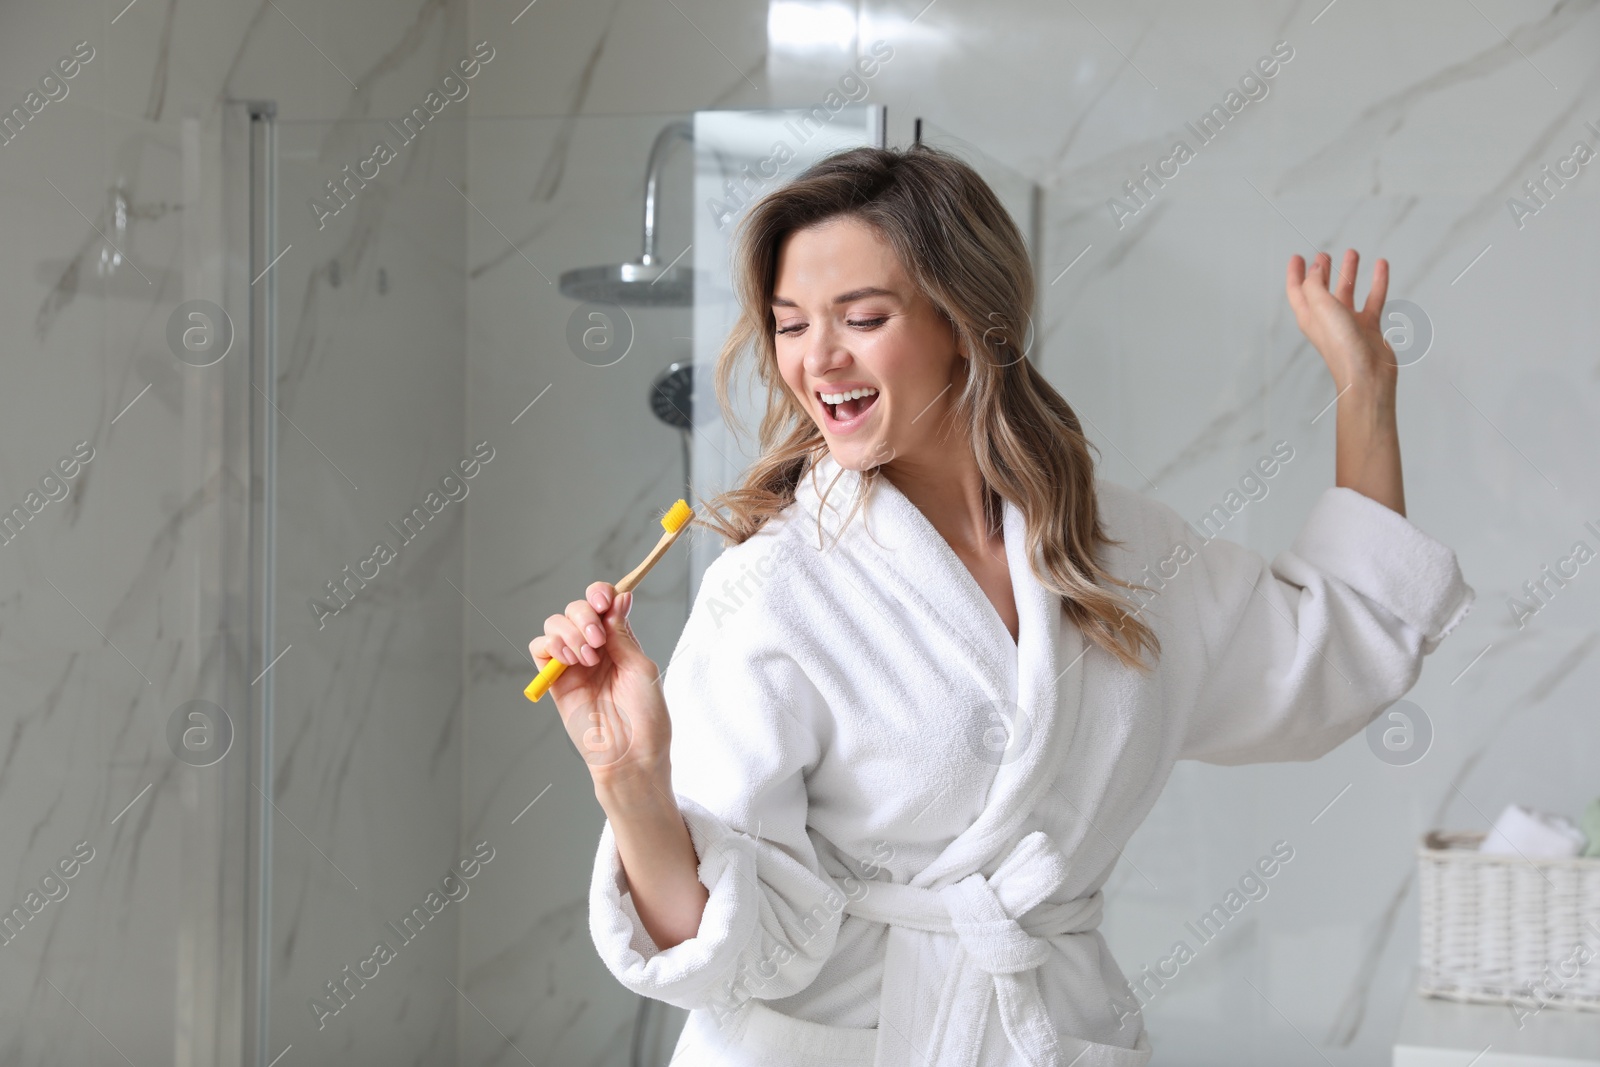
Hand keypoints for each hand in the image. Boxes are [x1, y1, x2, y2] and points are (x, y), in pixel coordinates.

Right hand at [531, 583, 672, 794]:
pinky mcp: (554, 681)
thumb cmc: (645, 717)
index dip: (599, 594)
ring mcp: (573, 664)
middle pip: (575, 610)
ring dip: (569, 631)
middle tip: (597, 638)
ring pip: (555, 624)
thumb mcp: (642, 668)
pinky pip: (539, 649)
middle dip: (583, 615)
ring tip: (588, 657)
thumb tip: (619, 598)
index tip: (603, 600)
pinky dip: (550, 645)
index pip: (602, 605)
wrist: (629, 756)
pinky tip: (570, 659)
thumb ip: (623, 635)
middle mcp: (594, 650)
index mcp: (619, 643)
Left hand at [1285, 250, 1397, 397]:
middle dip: (1321, 271)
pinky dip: (1377, 282)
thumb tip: (1315, 269)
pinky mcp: (1369, 327)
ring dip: (1349, 273)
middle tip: (1324, 254)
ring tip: (1352, 253)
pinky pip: (1373, 298)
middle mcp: (1327, 320)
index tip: (1297, 256)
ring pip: (1348, 292)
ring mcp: (1348, 323)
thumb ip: (1315, 285)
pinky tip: (1381, 266)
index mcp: (1309, 317)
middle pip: (1320, 290)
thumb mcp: (1321, 308)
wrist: (1367, 374)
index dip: (1295, 273)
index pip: (1297, 290)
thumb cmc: (1341, 345)